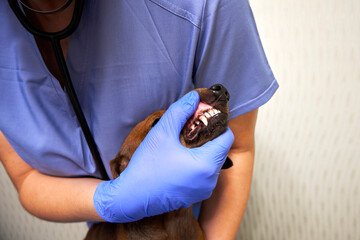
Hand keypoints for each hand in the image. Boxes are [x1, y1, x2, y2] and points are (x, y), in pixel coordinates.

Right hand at [93, 91, 233, 222]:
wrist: (130, 198)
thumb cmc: (146, 167)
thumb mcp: (162, 132)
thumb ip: (181, 111)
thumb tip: (194, 97)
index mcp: (207, 165)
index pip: (226, 138)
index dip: (217, 124)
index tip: (203, 117)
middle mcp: (210, 180)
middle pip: (219, 150)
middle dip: (208, 137)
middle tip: (190, 127)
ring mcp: (203, 190)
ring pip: (211, 163)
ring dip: (202, 151)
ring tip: (183, 143)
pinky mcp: (194, 196)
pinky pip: (202, 175)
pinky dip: (196, 164)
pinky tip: (179, 158)